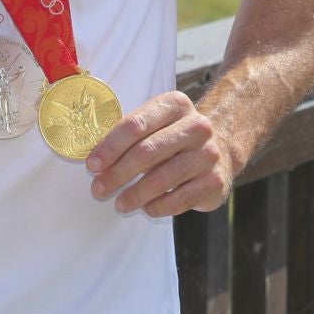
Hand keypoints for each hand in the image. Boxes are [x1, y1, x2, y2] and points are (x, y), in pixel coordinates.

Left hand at [86, 91, 234, 218]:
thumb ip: (130, 132)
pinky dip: (157, 207)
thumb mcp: (157, 122)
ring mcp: (208, 155)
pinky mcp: (215, 182)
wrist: (221, 149)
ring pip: (161, 179)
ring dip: (134, 195)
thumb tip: (95, 157)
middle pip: (146, 152)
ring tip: (119, 204)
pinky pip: (178, 200)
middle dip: (117, 174)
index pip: (135, 124)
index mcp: (175, 105)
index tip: (92, 164)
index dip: (110, 146)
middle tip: (99, 188)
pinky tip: (146, 208)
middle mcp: (196, 127)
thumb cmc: (175, 137)